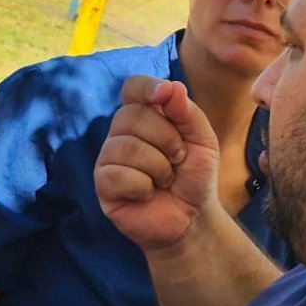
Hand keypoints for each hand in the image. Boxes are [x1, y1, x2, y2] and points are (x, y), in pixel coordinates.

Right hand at [95, 76, 219, 251]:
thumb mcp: (203, 141)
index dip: (146, 88)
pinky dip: (142, 186)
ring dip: (158, 166)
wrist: (192, 218)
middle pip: (131, 116)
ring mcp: (109, 157)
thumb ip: (188, 113)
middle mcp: (122, 132)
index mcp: (145, 115)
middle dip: (166, 139)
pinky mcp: (103, 183)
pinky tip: (148, 194)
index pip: (133, 87)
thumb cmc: (194, 177)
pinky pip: (117, 174)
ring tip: (165, 180)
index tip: (163, 96)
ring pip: (126, 146)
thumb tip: (171, 87)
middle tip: (178, 159)